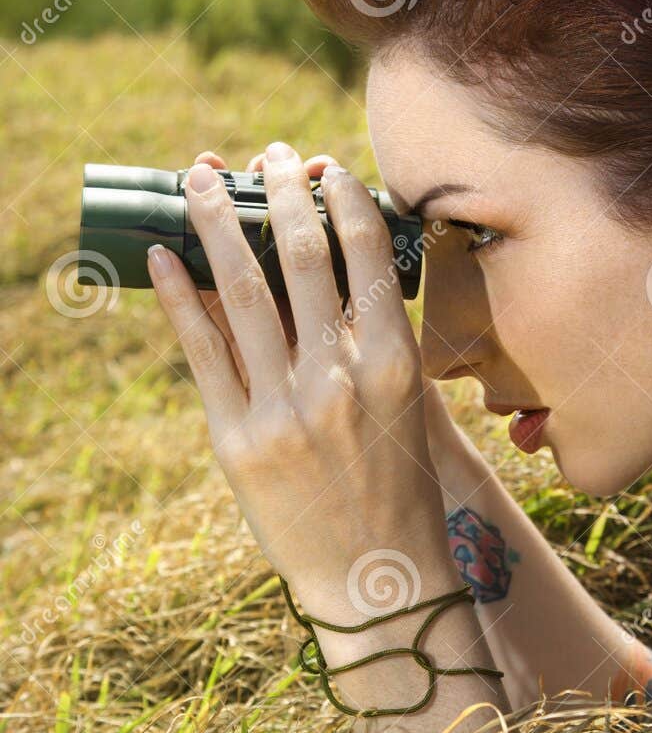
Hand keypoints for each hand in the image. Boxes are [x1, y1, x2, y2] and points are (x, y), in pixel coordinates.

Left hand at [148, 141, 451, 609]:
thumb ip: (377, 338)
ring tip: (200, 179)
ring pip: (242, 295)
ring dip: (218, 225)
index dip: (344, 199)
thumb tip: (332, 269)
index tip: (327, 167)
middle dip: (280, 194)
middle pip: (300, 260)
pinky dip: (177, 299)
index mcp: (394, 365)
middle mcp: (338, 380)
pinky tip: (160, 257)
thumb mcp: (410, 405)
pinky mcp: (238, 441)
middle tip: (266, 155)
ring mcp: (284, 410)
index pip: (367, 256)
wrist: (378, 578)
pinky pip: (201, 354)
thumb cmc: (403, 487)